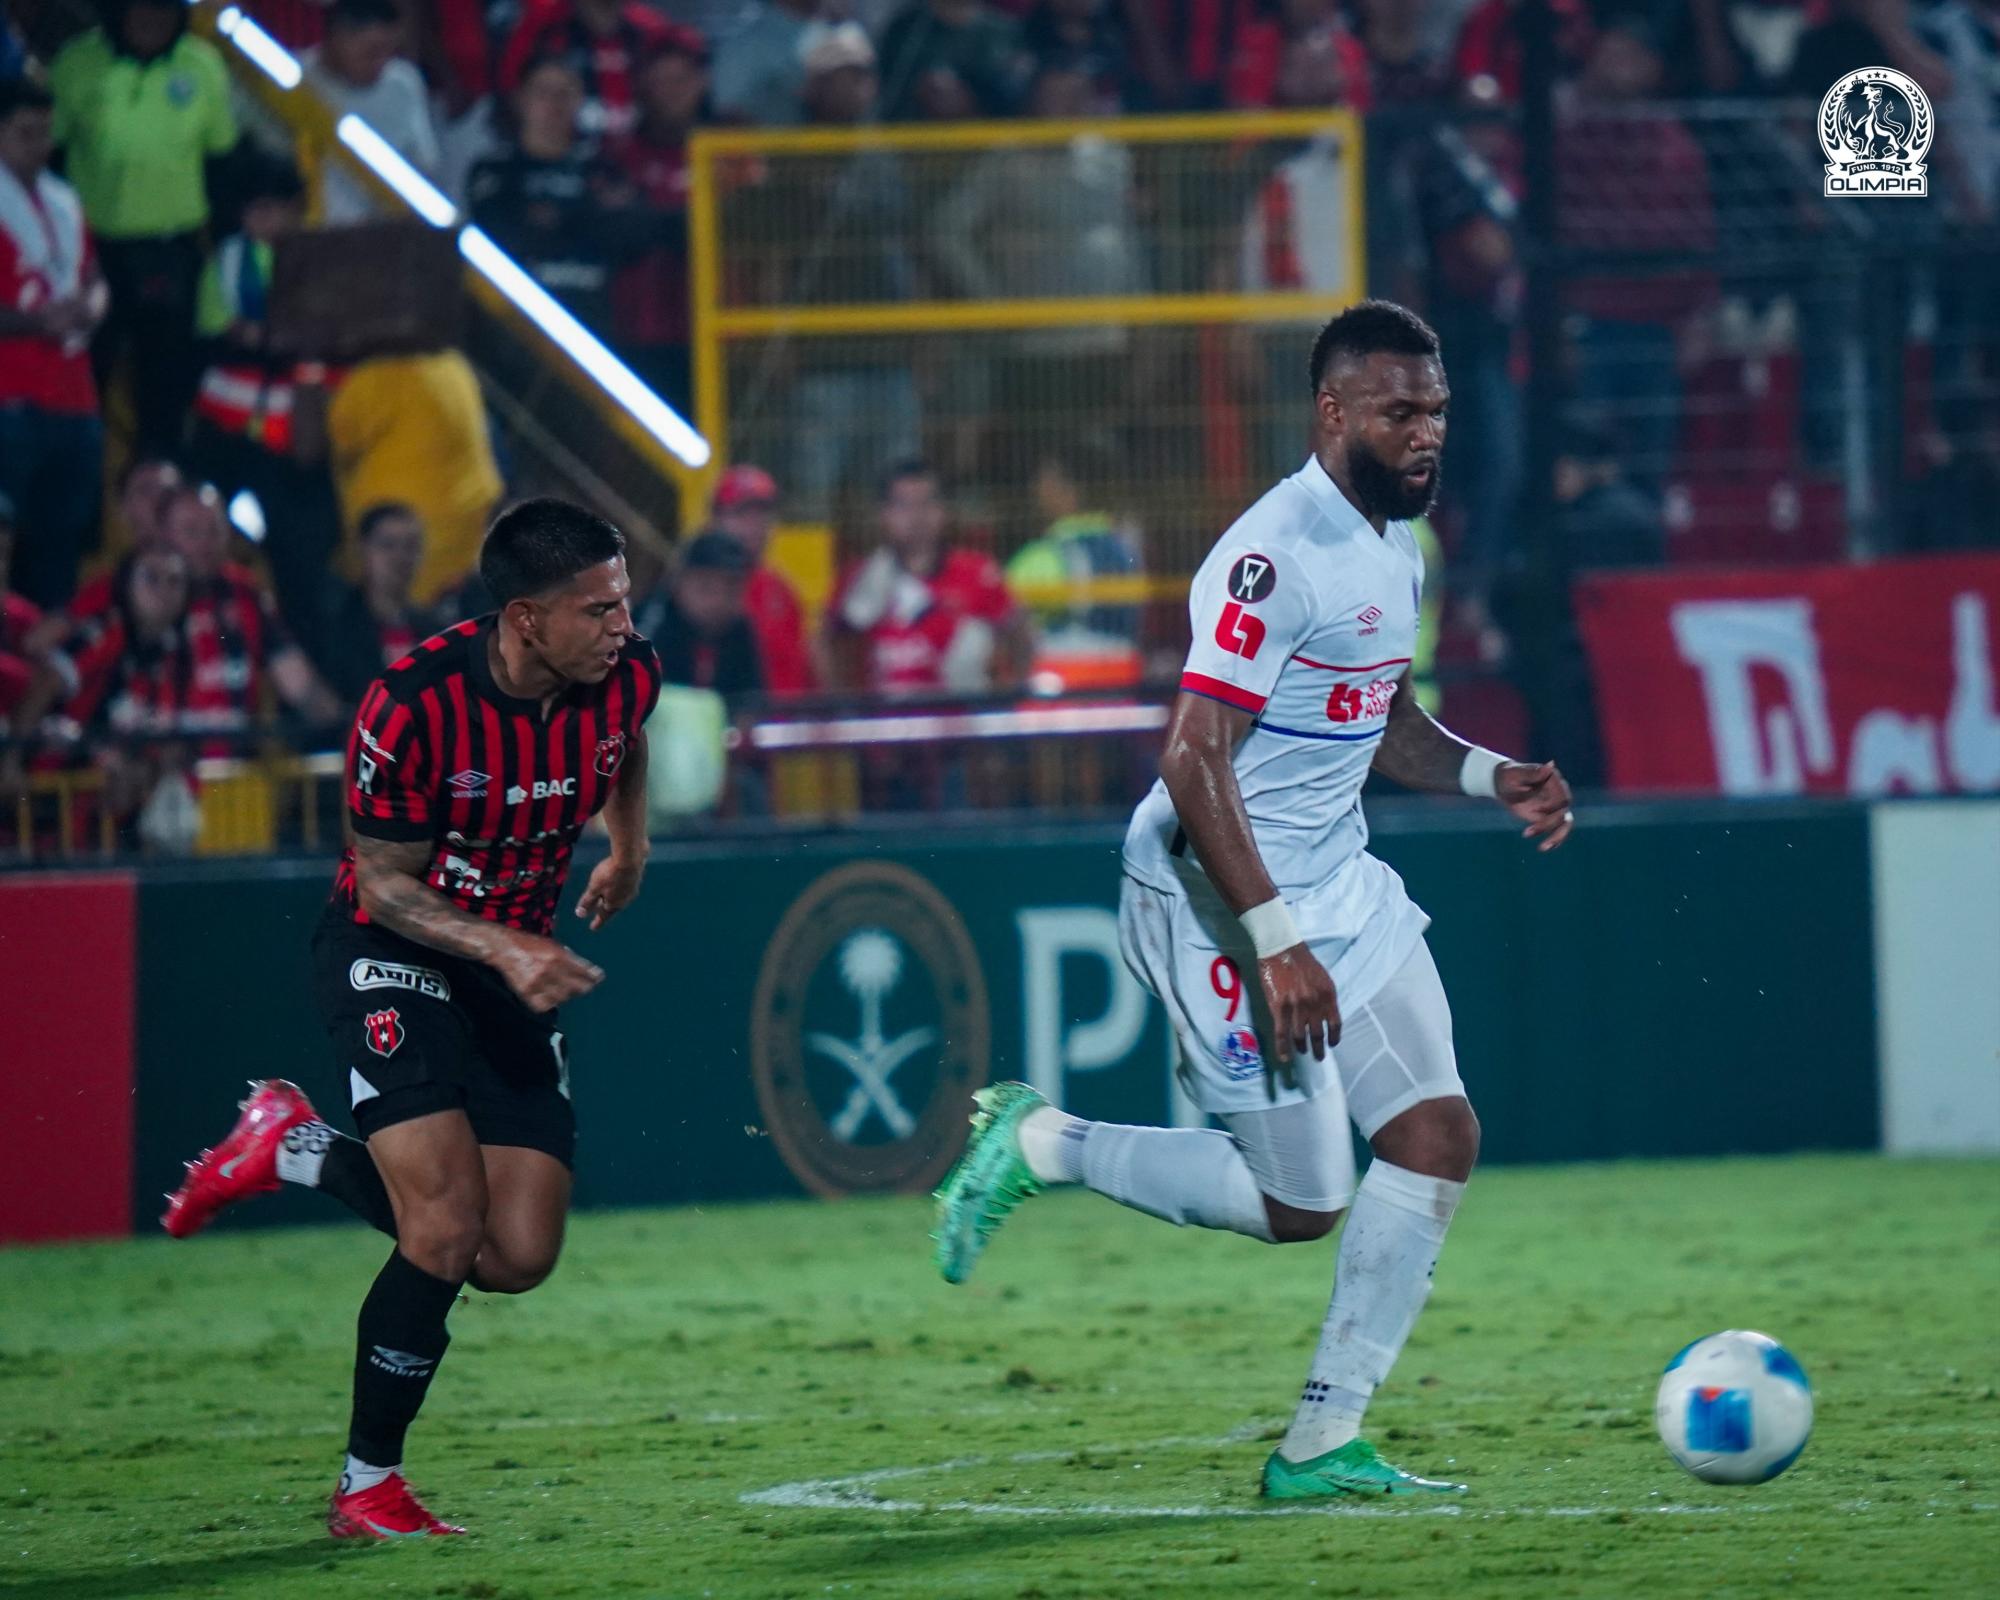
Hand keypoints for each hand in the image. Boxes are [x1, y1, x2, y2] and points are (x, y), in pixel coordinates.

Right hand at [494, 931, 604, 1012]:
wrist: (505, 948)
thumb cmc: (531, 945)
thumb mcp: (553, 945)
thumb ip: (570, 958)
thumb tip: (588, 970)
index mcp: (557, 956)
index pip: (582, 971)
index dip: (593, 976)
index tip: (598, 978)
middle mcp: (549, 970)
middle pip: (575, 988)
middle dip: (583, 987)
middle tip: (584, 986)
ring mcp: (537, 982)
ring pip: (562, 998)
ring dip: (566, 995)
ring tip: (565, 990)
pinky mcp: (526, 992)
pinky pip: (544, 1005)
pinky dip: (550, 1003)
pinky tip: (551, 998)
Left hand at [575, 852, 643, 930]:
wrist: (630, 858)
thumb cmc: (609, 874)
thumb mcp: (594, 888)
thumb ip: (587, 901)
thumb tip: (580, 914)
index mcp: (613, 904)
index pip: (603, 916)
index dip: (597, 922)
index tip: (592, 928)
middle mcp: (625, 900)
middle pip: (612, 907)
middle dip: (605, 909)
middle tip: (598, 910)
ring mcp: (632, 890)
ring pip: (620, 897)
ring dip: (613, 898)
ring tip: (607, 896)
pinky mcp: (636, 878)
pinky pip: (625, 887)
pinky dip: (619, 888)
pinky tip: (617, 883)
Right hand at [1256, 944, 1339, 1096]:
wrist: (1281, 949)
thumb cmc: (1302, 961)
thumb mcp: (1323, 978)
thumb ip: (1325, 997)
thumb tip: (1324, 1013)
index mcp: (1328, 996)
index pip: (1335, 1024)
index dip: (1334, 1037)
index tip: (1332, 1044)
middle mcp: (1314, 1005)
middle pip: (1318, 1034)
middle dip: (1319, 1049)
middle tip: (1319, 1057)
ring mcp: (1296, 1008)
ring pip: (1300, 1036)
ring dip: (1302, 1048)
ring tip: (1302, 1053)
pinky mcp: (1279, 1008)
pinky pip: (1282, 1034)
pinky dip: (1283, 1048)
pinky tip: (1284, 1057)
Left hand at [1497, 759, 1574, 851]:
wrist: (1502, 784)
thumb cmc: (1508, 776)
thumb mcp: (1516, 774)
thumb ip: (1533, 773)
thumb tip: (1551, 765)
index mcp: (1554, 780)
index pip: (1562, 797)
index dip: (1551, 807)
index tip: (1534, 811)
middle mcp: (1559, 793)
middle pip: (1562, 812)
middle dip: (1548, 824)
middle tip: (1527, 833)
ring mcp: (1555, 806)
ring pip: (1565, 823)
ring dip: (1556, 837)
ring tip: (1543, 848)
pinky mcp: (1549, 816)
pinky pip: (1558, 829)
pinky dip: (1555, 839)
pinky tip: (1546, 848)